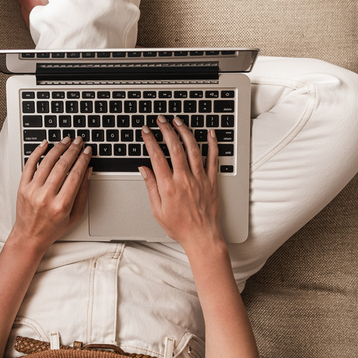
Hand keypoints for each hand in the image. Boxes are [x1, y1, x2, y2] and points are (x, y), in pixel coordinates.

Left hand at [10, 136, 91, 254]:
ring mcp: (32, 191)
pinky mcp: (22, 187)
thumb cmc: (53, 228)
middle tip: (79, 141)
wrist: (29, 237)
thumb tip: (87, 171)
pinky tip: (45, 144)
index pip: (75, 175)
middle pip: (62, 166)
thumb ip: (83, 193)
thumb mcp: (75, 215)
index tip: (88, 151)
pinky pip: (30, 164)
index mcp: (61, 205)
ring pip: (47, 162)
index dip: (83, 160)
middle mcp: (46, 197)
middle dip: (73, 150)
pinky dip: (37, 152)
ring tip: (66, 140)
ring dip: (58, 148)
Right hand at [139, 116, 224, 251]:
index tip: (146, 131)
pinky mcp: (212, 182)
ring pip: (193, 149)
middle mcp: (184, 180)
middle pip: (174, 148)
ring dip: (185, 132)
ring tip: (178, 121)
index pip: (157, 157)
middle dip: (166, 130)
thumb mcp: (157, 211)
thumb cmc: (180, 227)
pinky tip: (210, 133)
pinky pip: (213, 159)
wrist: (202, 237)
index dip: (150, 141)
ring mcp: (200, 179)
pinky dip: (213, 144)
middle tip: (161, 120)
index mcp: (169, 187)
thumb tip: (144, 169)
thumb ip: (151, 187)